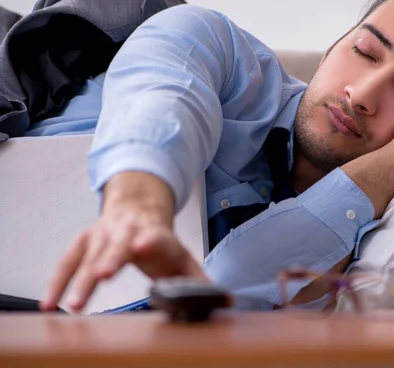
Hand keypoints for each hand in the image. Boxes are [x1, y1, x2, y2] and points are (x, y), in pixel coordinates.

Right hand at [40, 173, 207, 311]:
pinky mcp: (84, 241)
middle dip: (109, 260)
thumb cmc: (159, 240)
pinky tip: (50, 303)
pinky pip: (68, 262)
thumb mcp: (181, 257)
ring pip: (89, 256)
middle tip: (102, 276)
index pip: (156, 237)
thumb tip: (224, 298)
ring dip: (79, 279)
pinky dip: (58, 282)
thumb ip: (198, 278)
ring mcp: (103, 235)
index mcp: (156, 235)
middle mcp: (127, 231)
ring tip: (73, 304)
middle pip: (118, 245)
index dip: (150, 242)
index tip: (144, 246)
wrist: (137, 208)